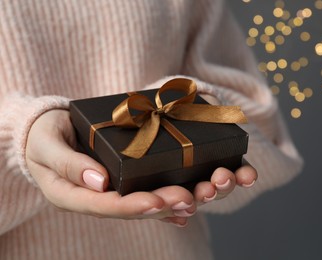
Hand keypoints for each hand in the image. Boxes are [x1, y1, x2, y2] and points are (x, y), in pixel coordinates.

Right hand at [26, 110, 256, 226]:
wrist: (50, 130)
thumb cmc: (44, 136)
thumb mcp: (47, 145)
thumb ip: (69, 164)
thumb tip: (100, 182)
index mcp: (75, 195)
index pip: (106, 206)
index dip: (132, 206)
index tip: (155, 202)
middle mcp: (100, 198)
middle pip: (135, 207)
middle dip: (165, 204)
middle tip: (191, 197)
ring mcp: (115, 190)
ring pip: (148, 200)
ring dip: (177, 200)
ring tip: (202, 194)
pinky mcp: (126, 180)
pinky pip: (150, 191)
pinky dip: (171, 199)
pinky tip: (193, 201)